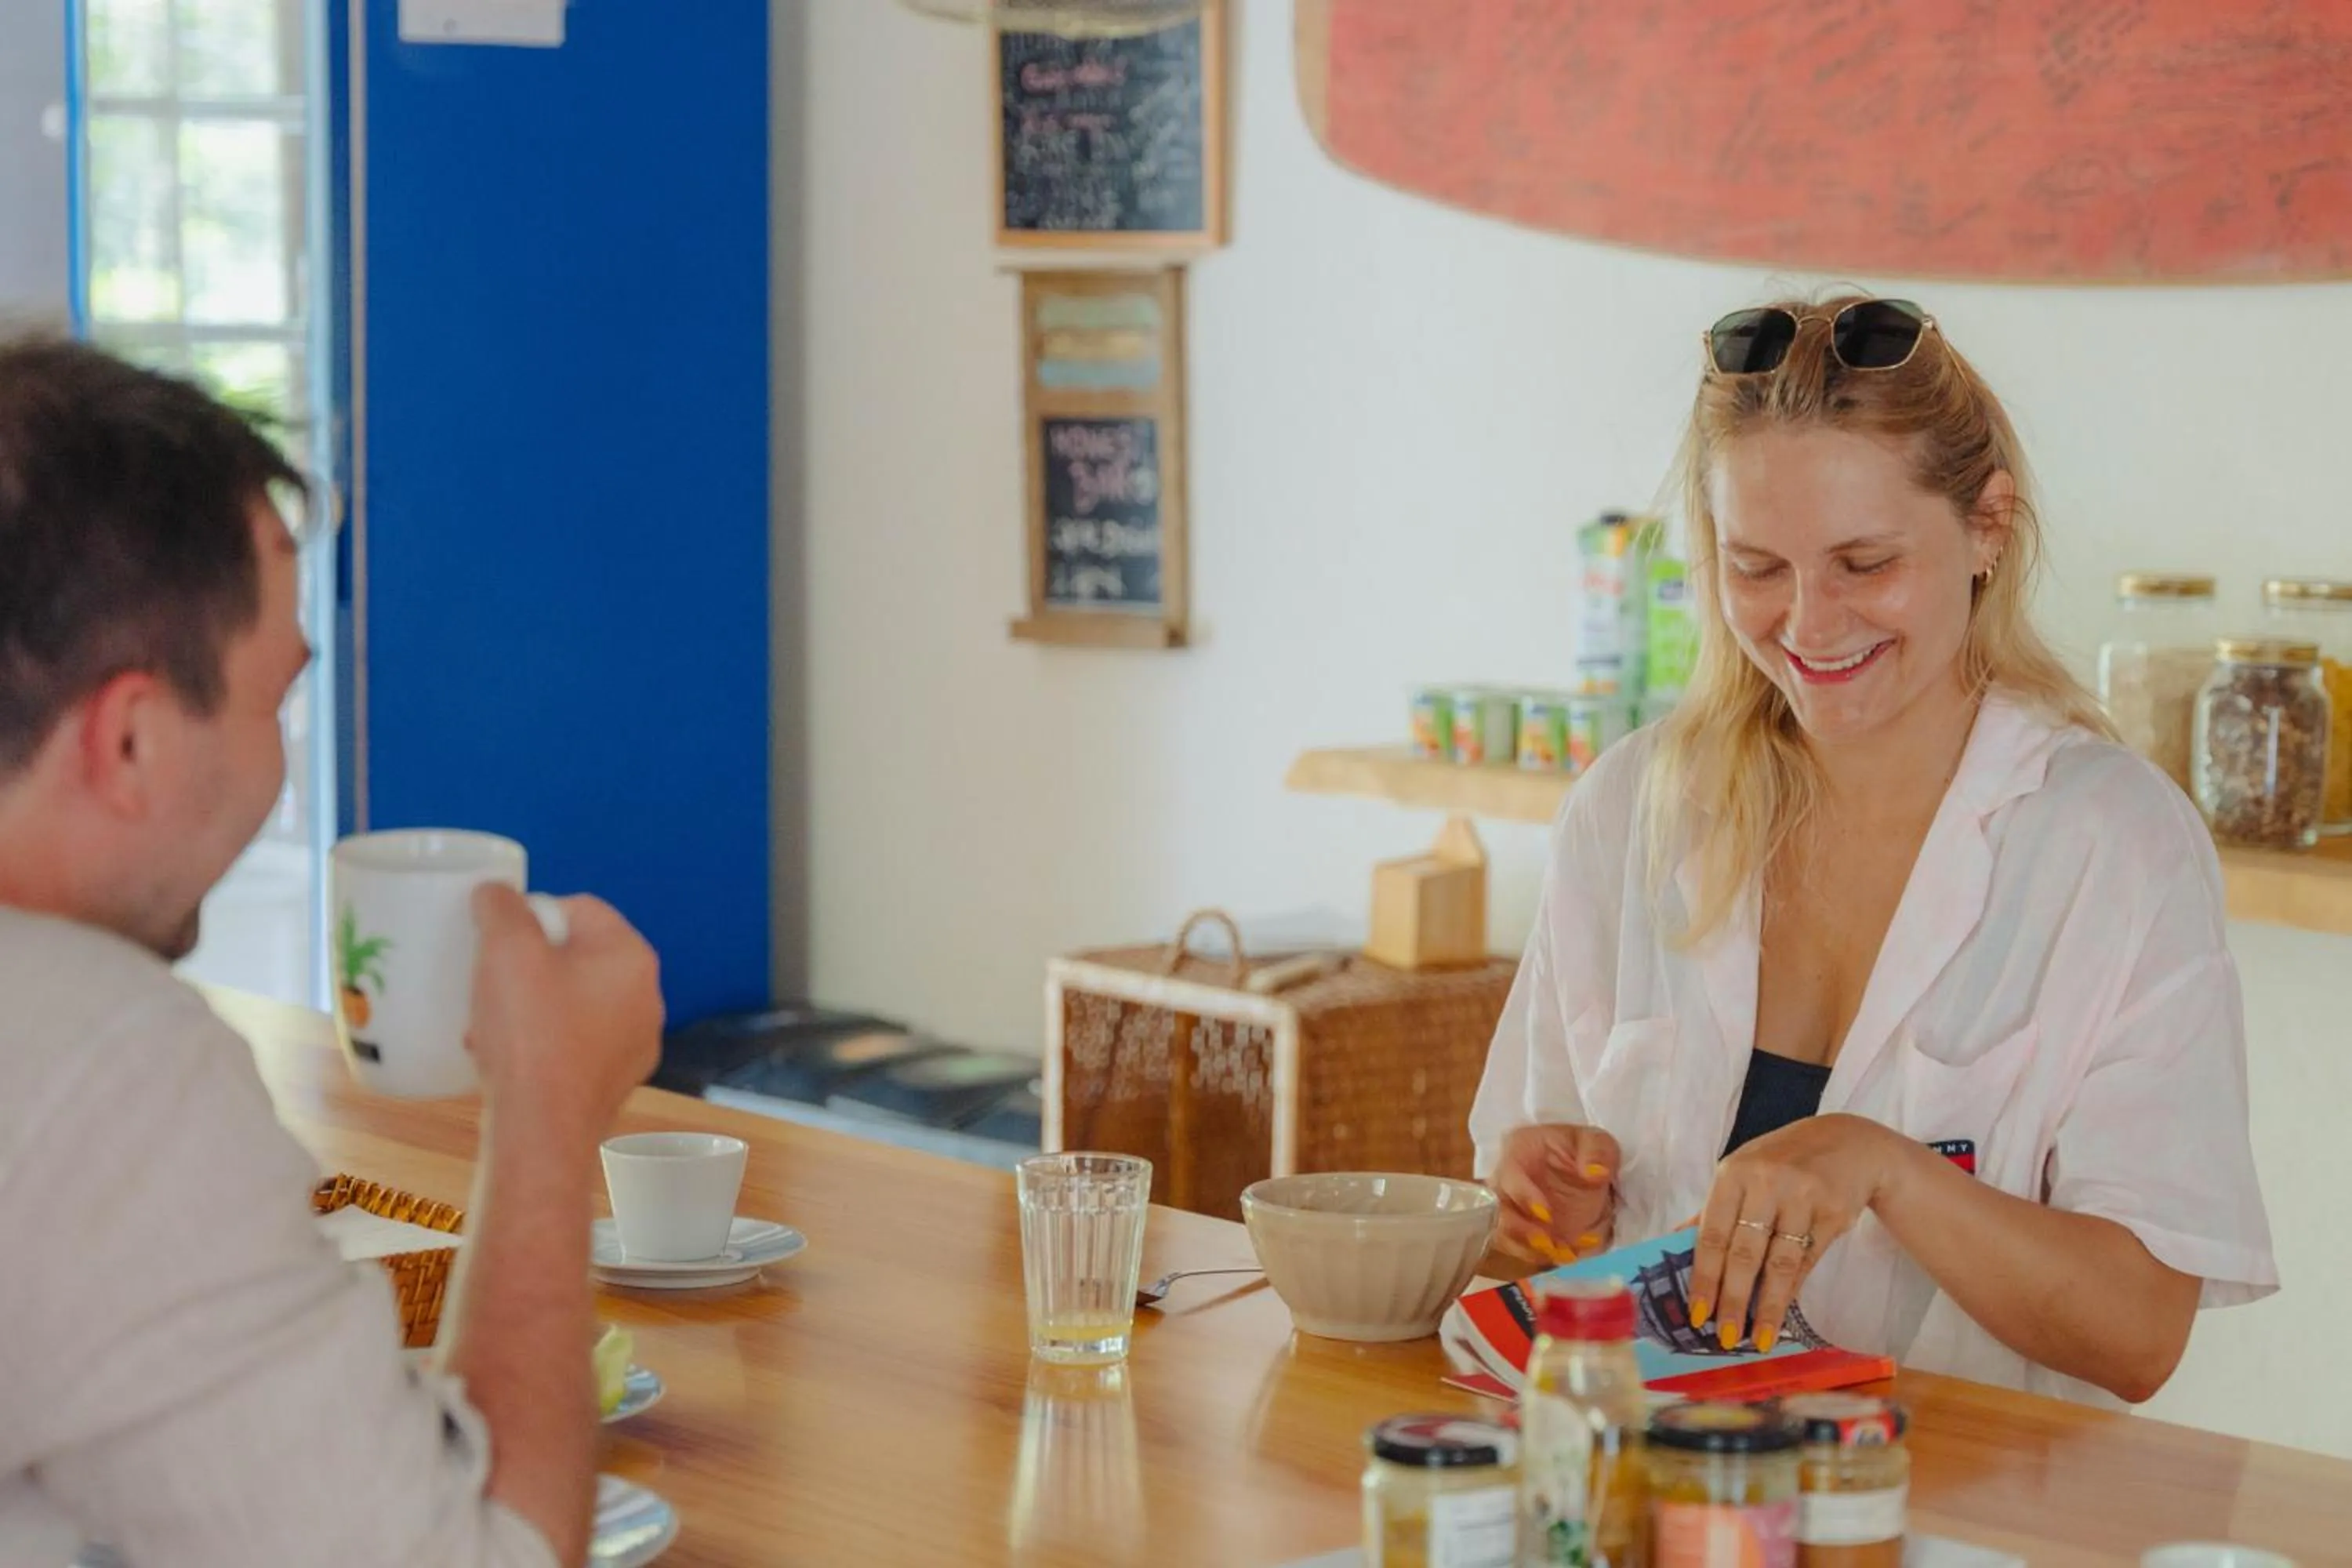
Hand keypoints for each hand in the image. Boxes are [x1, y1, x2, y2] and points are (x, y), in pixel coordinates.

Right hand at [466, 884, 662, 1134]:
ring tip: (490, 1024)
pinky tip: (504, 1058)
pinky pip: (572, 1045)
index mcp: (632, 957)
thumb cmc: (529, 1034)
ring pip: (572, 1004)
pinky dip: (539, 1044)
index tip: (497, 941)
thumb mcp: (505, 950)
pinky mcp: (613, 1082)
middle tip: (489, 983)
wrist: (539, 1131)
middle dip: (528, 966)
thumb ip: (500, 907)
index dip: (532, 916)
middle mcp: (646, 999)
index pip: (580, 909)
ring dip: (529, 1007)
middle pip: (576, 958)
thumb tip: (495, 893)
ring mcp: (634, 1045)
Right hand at [1486, 1123, 1621, 1270]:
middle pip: (1494, 1208)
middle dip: (1518, 1231)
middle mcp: (1504, 1180)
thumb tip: (1595, 1172)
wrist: (1586, 1176)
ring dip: (1528, 1249)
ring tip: (1563, 1254)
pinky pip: (1517, 1249)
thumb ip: (1598, 1152)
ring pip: (1501, 1233)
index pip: (1509, 1173)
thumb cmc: (1584, 1151)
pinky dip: (1539, 1257)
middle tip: (1548, 1244)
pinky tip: (1566, 1256)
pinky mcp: (1517, 1232)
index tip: (1546, 1214)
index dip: (1523, 1195)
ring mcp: (1509, 1209)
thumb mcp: (1597, 1142)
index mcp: (1518, 1150)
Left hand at [1688, 1113, 1903, 1352]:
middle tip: (1725, 1337)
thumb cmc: (1781, 1162)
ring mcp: (1803, 1197)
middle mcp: (1766, 1183)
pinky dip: (1792, 1290)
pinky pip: (1806, 1261)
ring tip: (1757, 1338)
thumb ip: (1712, 1211)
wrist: (1847, 1142)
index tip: (1697, 1314)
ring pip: (1779, 1263)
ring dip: (1766, 1306)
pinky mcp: (1833, 1213)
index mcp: (1733, 1174)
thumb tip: (1673, 1244)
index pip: (1711, 1235)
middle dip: (1732, 1300)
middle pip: (1744, 1253)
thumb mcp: (1742, 1174)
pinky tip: (1781, 1312)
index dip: (1704, 1278)